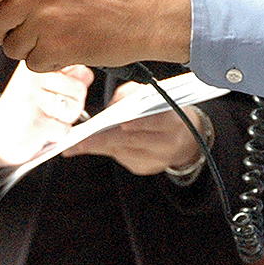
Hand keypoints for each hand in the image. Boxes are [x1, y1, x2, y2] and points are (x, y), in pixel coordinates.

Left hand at [0, 0, 191, 72]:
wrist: (140, 18)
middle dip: (2, 35)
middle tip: (28, 32)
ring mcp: (48, 18)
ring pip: (10, 47)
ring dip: (29, 50)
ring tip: (59, 35)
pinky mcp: (58, 45)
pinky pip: (31, 64)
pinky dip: (48, 63)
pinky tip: (69, 47)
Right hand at [0, 61, 93, 167]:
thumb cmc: (23, 108)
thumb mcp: (43, 86)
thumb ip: (68, 77)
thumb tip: (87, 73)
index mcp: (36, 64)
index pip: (79, 70)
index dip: (74, 88)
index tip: (57, 93)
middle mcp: (31, 77)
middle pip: (79, 91)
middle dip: (72, 105)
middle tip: (51, 110)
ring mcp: (31, 100)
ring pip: (73, 109)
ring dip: (64, 120)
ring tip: (47, 119)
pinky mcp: (32, 124)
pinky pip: (63, 129)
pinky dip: (56, 135)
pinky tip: (41, 131)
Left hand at [62, 82, 207, 175]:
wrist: (184, 138)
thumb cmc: (164, 111)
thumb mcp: (153, 96)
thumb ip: (132, 95)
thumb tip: (112, 106)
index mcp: (173, 122)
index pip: (152, 123)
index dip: (134, 124)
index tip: (112, 124)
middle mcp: (166, 145)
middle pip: (130, 142)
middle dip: (102, 140)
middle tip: (80, 140)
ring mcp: (156, 161)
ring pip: (122, 152)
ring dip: (100, 146)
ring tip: (79, 142)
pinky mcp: (145, 169)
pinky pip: (122, 159)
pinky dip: (107, 150)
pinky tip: (93, 145)